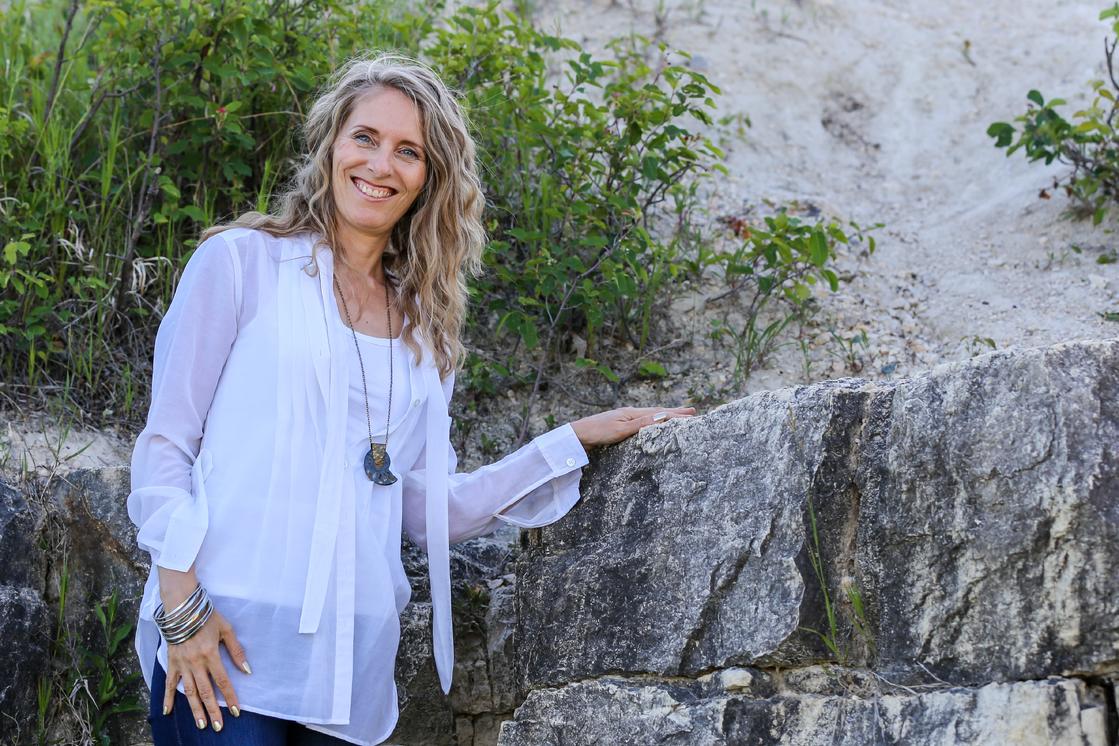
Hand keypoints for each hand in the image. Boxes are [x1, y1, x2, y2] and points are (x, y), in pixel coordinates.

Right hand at [158, 569, 250, 730]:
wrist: (182, 607)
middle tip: (218, 727)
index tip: (237, 711)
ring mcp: (182, 664)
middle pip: (205, 691)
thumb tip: (247, 670)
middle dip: (213, 711)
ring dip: (194, 709)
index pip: (223, 681)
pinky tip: (167, 712)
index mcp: (211, 654)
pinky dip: (167, 698)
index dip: (230, 697)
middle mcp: (196, 662)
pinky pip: (169, 683)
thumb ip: (236, 650)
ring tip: (201, 724)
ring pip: (188, 692)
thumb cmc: (207, 616)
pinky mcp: (171, 662)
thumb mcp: (226, 629)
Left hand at [570, 405, 696, 448]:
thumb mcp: (620, 430)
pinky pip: (642, 423)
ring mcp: (624, 420)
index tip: (693, 415)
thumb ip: (641, 424)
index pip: (660, 413)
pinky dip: (654, 422)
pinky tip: (654, 426)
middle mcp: (630, 414)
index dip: (677, 415)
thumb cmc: (596, 433)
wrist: (576, 436)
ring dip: (665, 416)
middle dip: (675, 412)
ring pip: (650, 417)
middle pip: (657, 412)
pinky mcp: (618, 427)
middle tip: (693, 411)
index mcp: (632, 413)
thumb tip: (663, 417)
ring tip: (678, 416)